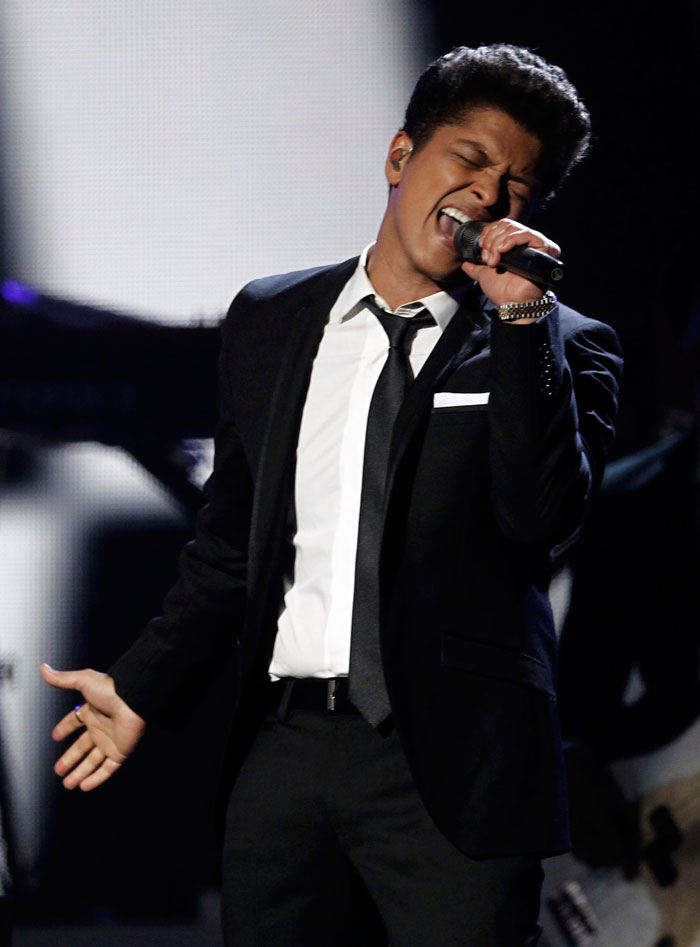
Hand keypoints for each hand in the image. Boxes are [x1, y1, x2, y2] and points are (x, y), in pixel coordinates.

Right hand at [40, 664, 145, 790]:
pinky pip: (108, 769)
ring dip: (80, 773)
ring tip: (67, 784)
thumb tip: (43, 669)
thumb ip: (63, 679)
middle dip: (70, 759)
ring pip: (93, 761)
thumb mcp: (83, 681)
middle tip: (58, 770)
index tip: (54, 736)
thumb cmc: (111, 689)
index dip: (65, 728)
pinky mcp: (121, 752)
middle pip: (82, 747)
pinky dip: (96, 778)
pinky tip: (84, 786)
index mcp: (92, 711)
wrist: (133, 700)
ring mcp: (111, 741)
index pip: (75, 721)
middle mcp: (101, 727)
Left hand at [460, 218, 560, 307]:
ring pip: (514, 229)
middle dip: (491, 239)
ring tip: (493, 260)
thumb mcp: (484, 274)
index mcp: (515, 246)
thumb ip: (476, 267)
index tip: (482, 248)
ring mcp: (535, 246)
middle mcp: (526, 243)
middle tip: (487, 257)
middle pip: (507, 224)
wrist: (510, 303)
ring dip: (497, 242)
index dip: (489, 232)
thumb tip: (465, 263)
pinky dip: (509, 240)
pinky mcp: (542, 250)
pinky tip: (501, 252)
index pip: (502, 224)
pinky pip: (526, 235)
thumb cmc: (502, 291)